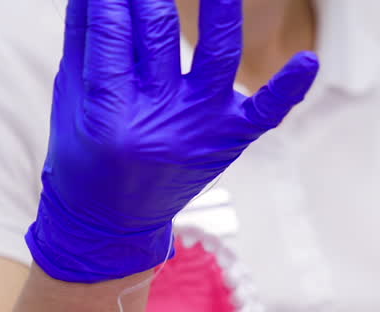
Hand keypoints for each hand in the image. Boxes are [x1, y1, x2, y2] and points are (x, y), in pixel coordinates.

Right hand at [26, 0, 317, 281]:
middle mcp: (160, 121)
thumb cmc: (86, 152)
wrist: (114, 221)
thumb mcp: (70, 97)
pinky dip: (289, 88)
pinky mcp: (230, 138)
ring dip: (220, 10)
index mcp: (109, 114)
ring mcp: (201, 129)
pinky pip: (266, 112)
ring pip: (215, 57)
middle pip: (159, 36)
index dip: (111, 1)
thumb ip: (84, 37)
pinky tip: (309, 60)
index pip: (113, 34)